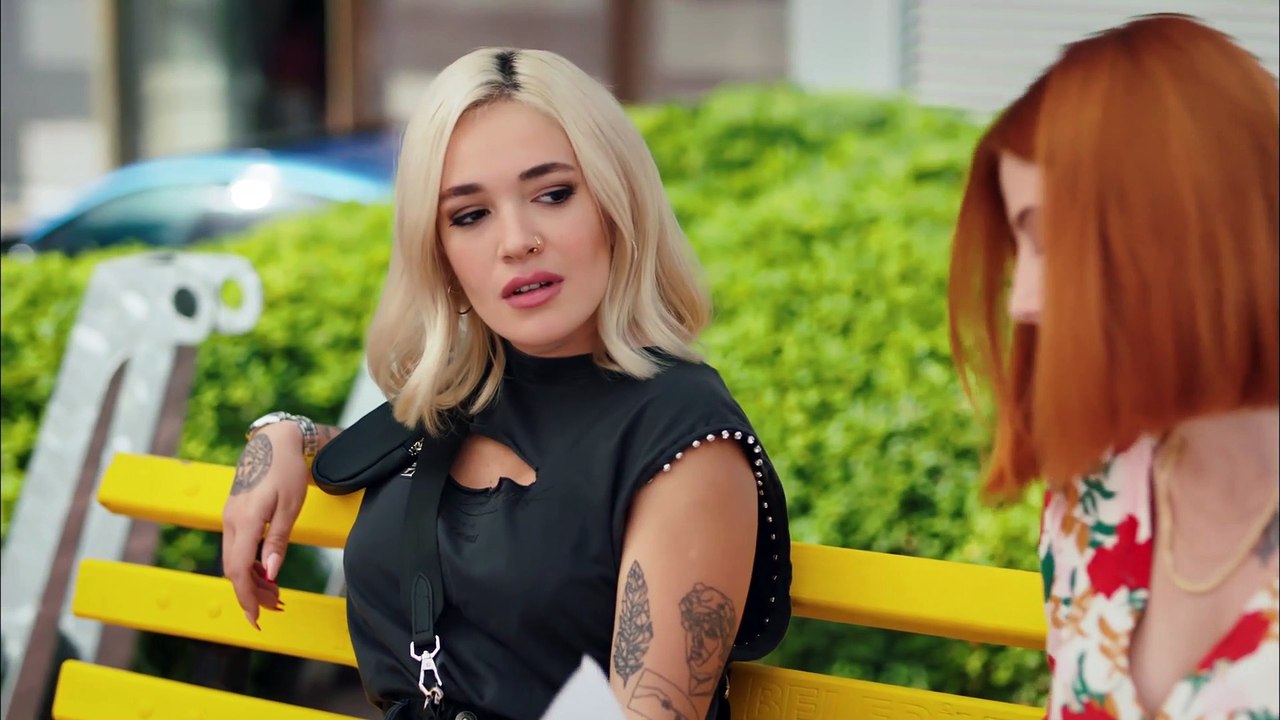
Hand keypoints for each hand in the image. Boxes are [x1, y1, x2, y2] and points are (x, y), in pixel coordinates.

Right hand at [220, 421, 309, 628]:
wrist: (274, 441)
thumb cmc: (287, 471)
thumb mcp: (290, 507)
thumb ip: (278, 541)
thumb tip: (270, 574)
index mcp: (244, 521)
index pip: (238, 570)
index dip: (246, 597)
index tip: (256, 618)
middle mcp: (230, 521)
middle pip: (234, 569)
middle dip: (252, 593)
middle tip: (276, 607)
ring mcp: (229, 517)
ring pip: (234, 560)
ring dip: (252, 580)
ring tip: (275, 594)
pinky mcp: (234, 514)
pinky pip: (237, 547)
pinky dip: (249, 564)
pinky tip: (265, 571)